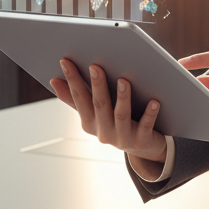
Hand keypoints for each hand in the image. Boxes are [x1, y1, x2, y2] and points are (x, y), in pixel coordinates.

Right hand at [50, 59, 167, 173]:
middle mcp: (103, 132)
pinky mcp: (141, 141)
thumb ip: (75, 98)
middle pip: (99, 106)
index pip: (78, 98)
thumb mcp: (94, 113)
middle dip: (97, 86)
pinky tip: (154, 101)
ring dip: (122, 98)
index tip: (65, 61)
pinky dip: (149, 114)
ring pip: (121, 115)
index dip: (71, 80)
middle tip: (95, 66)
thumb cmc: (116, 123)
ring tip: (123, 80)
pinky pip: (145, 126)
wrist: (144, 147)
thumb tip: (54, 81)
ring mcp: (123, 137)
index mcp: (89, 123)